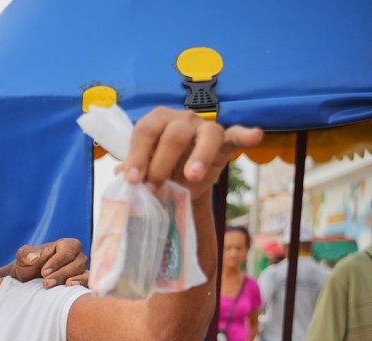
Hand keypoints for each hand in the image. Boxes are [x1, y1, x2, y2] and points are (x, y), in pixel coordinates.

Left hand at [10, 238, 89, 287]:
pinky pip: (87, 283)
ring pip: (82, 274)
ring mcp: (81, 269)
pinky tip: (71, 290)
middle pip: (76, 264)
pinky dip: (81, 286)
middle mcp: (77, 256)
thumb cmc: (28, 265)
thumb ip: (26, 254)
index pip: (68, 250)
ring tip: (59, 287)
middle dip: (61, 274)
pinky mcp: (82, 282)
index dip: (57, 261)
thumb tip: (34, 258)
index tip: (44, 272)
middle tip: (46, 283)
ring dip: (69, 282)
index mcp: (66, 244)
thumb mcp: (23, 257)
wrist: (29, 280)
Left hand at [123, 108, 262, 201]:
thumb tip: (119, 174)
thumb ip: (134, 171)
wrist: (183, 180)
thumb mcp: (145, 172)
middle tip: (154, 188)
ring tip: (191, 177)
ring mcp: (205, 127)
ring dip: (197, 157)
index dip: (137, 155)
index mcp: (156, 121)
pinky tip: (255, 136)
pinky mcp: (226, 139)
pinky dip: (246, 134)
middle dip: (161, 163)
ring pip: (205, 134)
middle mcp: (181, 119)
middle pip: (173, 134)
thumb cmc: (160, 170)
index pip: (145, 131)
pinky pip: (237, 134)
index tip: (132, 179)